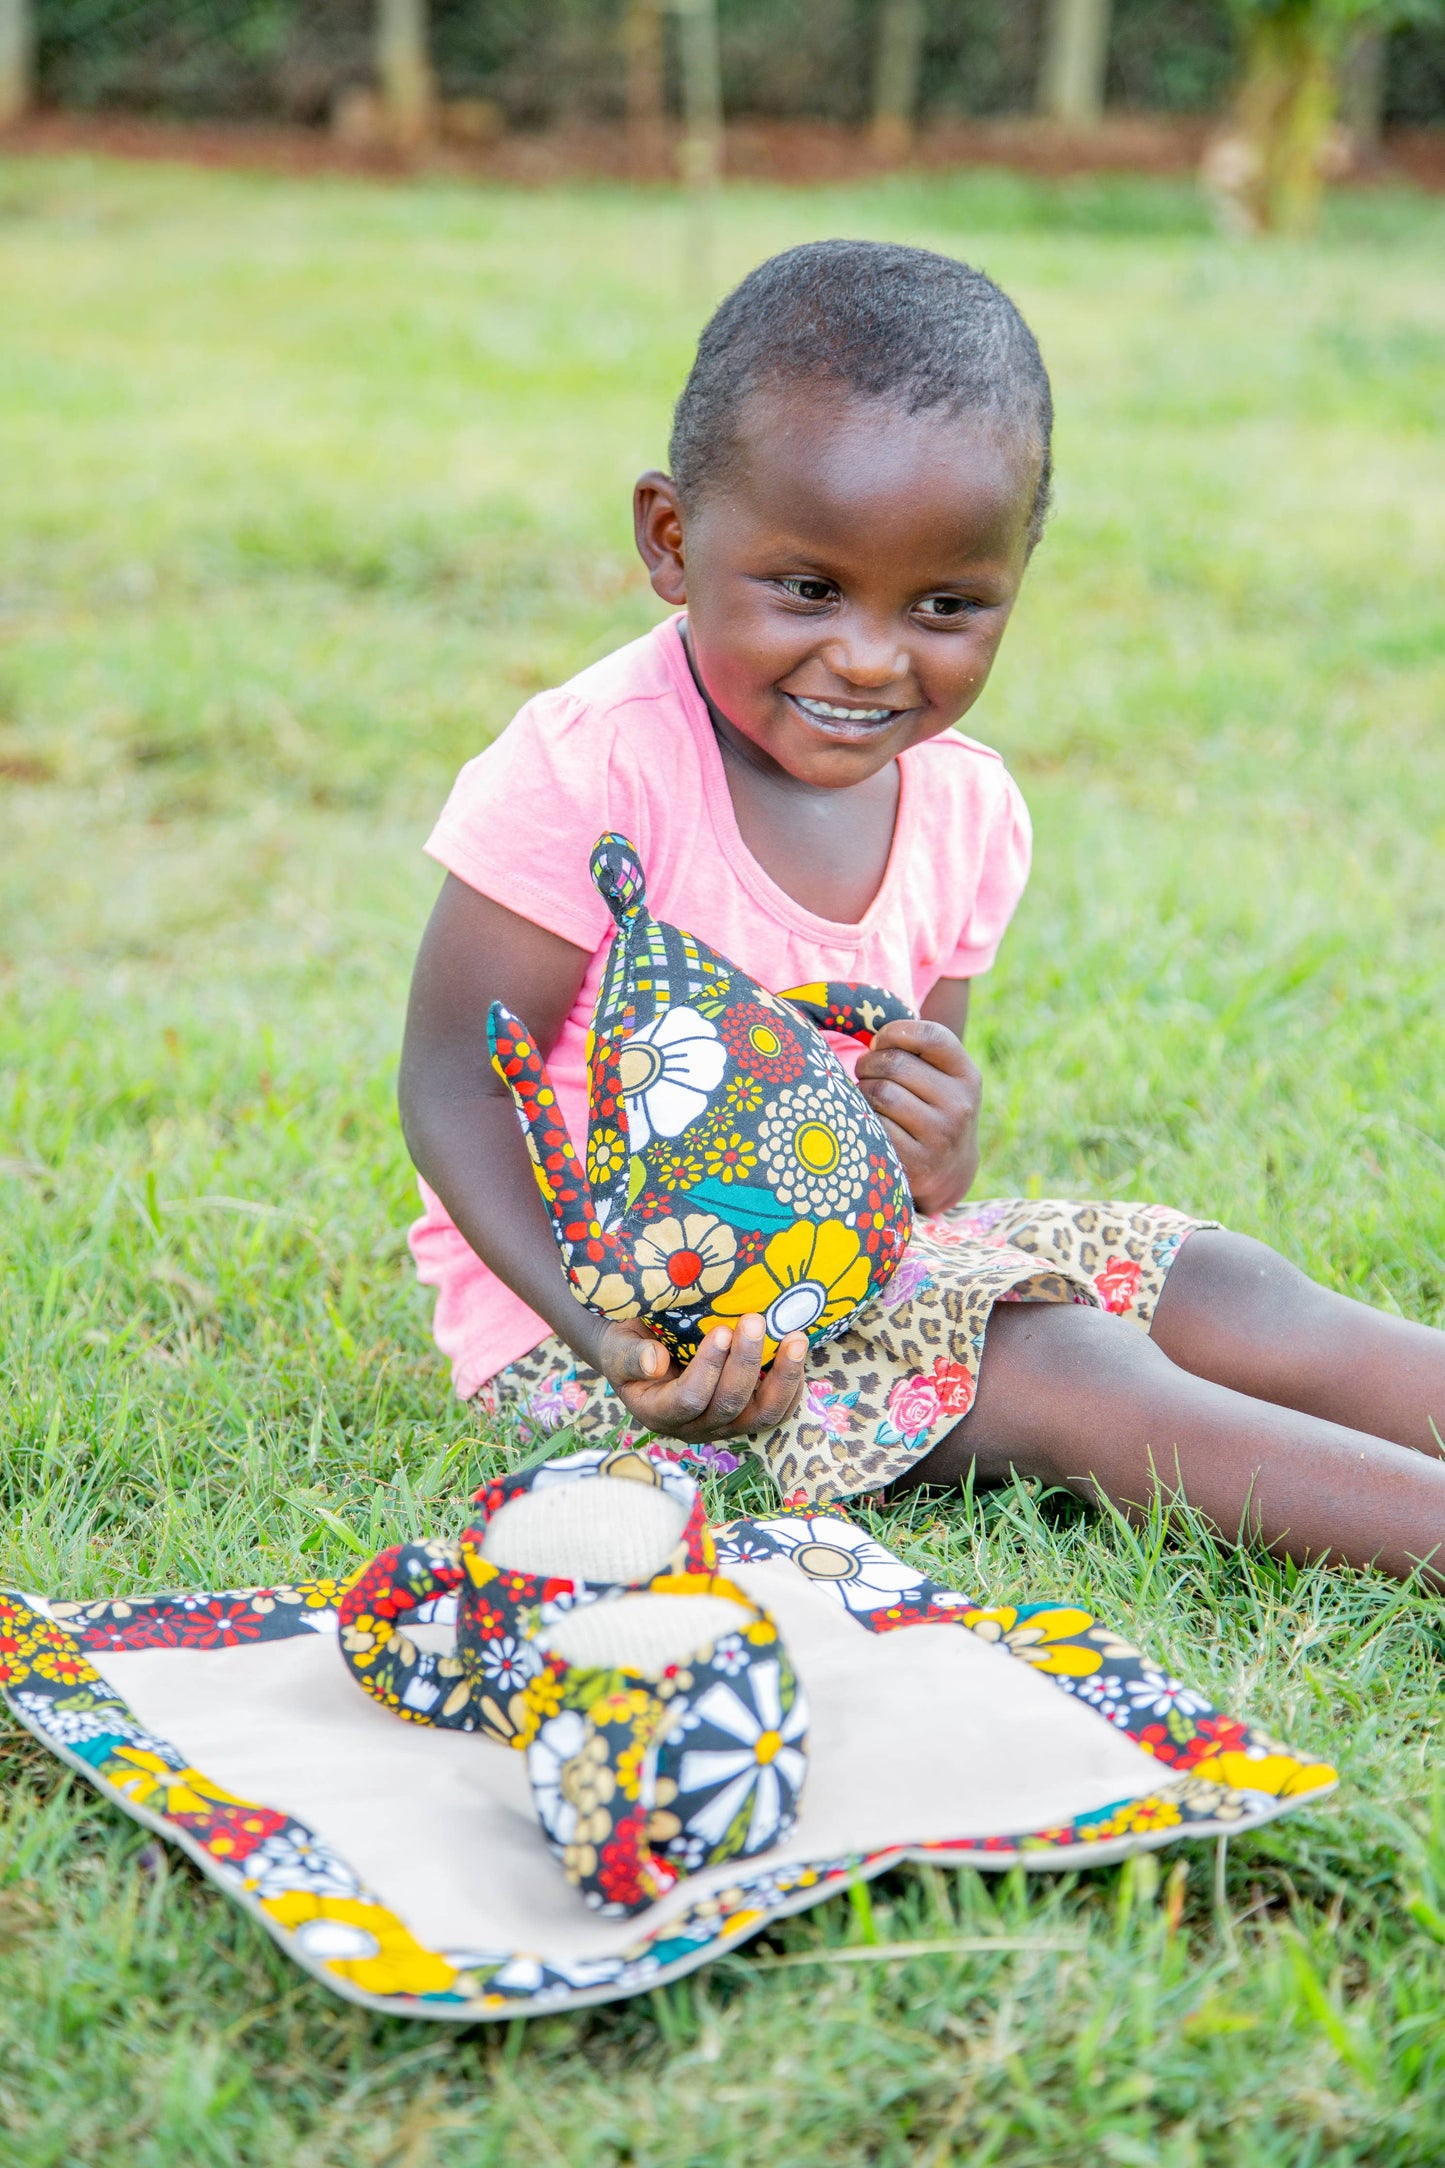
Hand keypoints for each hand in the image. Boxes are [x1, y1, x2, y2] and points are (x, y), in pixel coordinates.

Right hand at [596, 1315, 808, 1443]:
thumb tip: (653, 1361)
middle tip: (755, 1320)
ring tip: (794, 1339)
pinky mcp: (746, 1416)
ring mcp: (724, 1425)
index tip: (720, 1330)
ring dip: (782, 1377)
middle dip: (746, 1363)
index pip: (688, 1400)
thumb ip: (629, 1355)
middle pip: (728, 1406)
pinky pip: (777, 1411)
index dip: (708, 1368)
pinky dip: (792, 1385)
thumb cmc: (628, 1345)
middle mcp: (694, 1427)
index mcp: (658, 1412)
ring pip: (761, 1415)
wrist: (643, 1352)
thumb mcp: (618, 1346)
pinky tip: (797, 1353)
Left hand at [854, 1017, 981, 1215]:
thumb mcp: (942, 1079)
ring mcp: (941, 1135)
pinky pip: (874, 1126)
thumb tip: (870, 1031)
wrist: (950, 1172)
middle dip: (868, 1064)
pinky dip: (863, 1121)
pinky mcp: (919, 1162)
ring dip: (862, 1092)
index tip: (879, 1043)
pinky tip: (869, 1124)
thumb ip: (917, 1052)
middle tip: (865, 1073)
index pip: (930, 1036)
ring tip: (867, 1099)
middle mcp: (960, 1104)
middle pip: (895, 1064)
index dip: (894, 1032)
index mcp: (967, 1075)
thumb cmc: (932, 1110)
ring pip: (881, 1093)